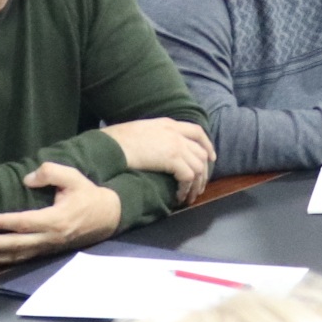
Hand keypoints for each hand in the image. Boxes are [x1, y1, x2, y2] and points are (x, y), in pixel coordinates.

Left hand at [0, 162, 124, 266]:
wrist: (106, 216)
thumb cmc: (86, 194)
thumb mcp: (73, 177)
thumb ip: (51, 173)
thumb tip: (26, 180)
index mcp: (57, 219)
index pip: (24, 222)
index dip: (3, 222)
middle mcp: (51, 237)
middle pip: (18, 243)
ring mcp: (50, 246)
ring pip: (20, 255)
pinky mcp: (49, 250)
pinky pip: (25, 258)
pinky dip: (7, 261)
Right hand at [101, 117, 216, 204]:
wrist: (111, 146)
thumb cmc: (116, 141)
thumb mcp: (139, 131)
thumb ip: (154, 137)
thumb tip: (157, 150)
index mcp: (168, 123)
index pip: (196, 131)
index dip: (207, 145)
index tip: (211, 158)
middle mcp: (175, 132)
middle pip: (201, 152)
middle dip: (204, 171)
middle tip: (200, 187)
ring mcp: (176, 144)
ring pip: (198, 167)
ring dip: (196, 185)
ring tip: (189, 197)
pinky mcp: (173, 158)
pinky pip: (189, 177)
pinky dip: (186, 189)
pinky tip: (178, 197)